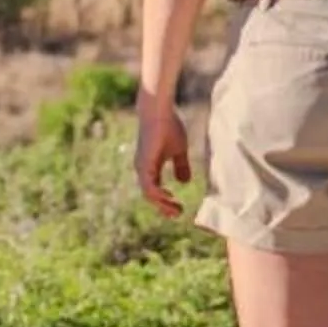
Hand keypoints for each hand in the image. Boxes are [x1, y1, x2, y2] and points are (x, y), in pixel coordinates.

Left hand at [134, 96, 191, 217]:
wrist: (160, 112)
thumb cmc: (169, 126)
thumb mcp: (179, 150)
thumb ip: (181, 166)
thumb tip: (184, 182)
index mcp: (150, 166)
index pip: (155, 190)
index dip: (166, 201)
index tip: (179, 209)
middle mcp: (143, 169)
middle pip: (151, 195)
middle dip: (164, 207)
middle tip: (177, 215)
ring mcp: (142, 168)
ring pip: (149, 194)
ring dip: (162, 204)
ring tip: (176, 210)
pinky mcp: (144, 165)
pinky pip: (149, 187)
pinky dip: (159, 195)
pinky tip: (170, 198)